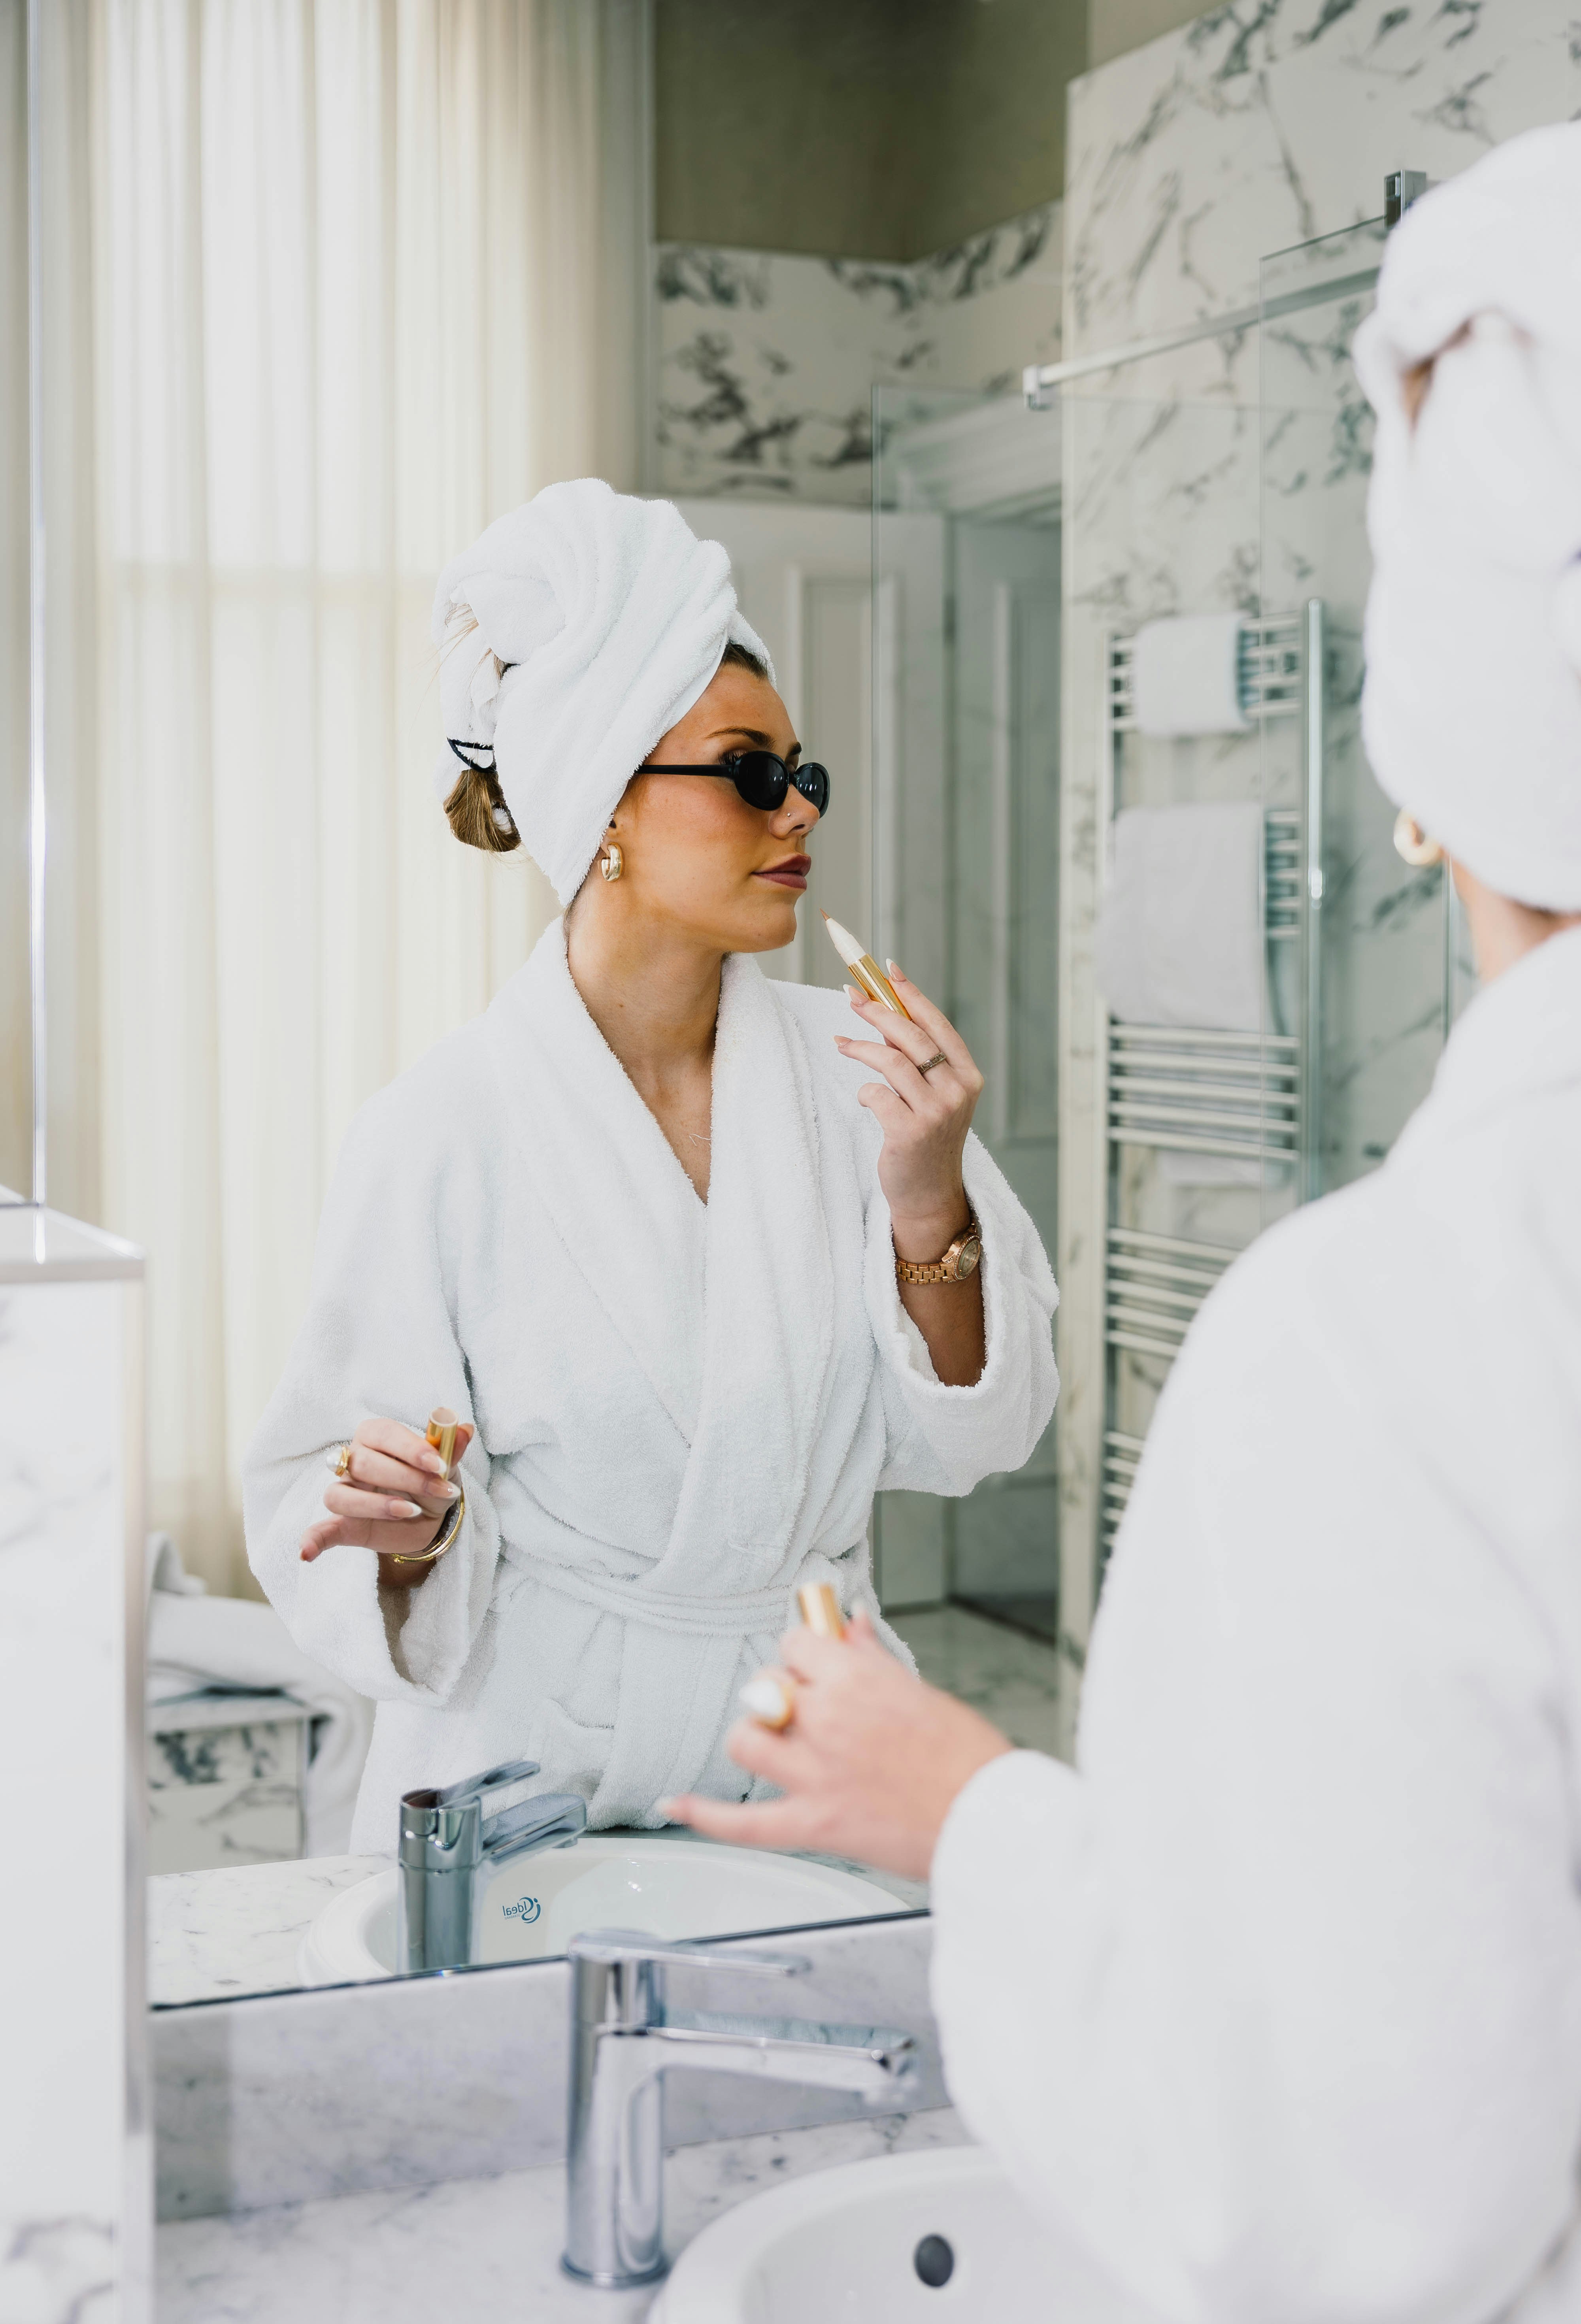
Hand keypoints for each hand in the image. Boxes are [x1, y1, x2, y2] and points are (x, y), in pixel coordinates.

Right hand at [299, 1416, 473, 1589]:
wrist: (431, 1518)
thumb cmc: (433, 1481)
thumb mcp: (447, 1467)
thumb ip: (451, 1448)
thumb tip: (464, 1428)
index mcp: (377, 1437)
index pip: (383, 1433)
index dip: (410, 1447)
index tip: (439, 1464)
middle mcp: (355, 1461)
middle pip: (364, 1464)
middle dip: (406, 1478)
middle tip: (440, 1490)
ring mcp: (347, 1493)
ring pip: (341, 1494)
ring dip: (375, 1505)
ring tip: (411, 1512)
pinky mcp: (344, 1524)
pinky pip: (322, 1530)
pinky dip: (312, 1540)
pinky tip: (306, 1552)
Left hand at [662, 1611, 1011, 1879]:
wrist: (990, 1822)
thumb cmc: (968, 1758)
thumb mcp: (920, 1691)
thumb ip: (871, 1658)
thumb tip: (850, 1622)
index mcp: (855, 1681)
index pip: (795, 1645)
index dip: (803, 1655)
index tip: (813, 1664)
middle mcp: (827, 1721)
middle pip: (766, 1689)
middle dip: (782, 1695)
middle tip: (807, 1710)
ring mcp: (815, 1774)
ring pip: (747, 1740)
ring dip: (756, 1738)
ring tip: (776, 1744)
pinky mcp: (813, 1825)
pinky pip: (743, 1823)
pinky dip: (704, 1814)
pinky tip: (675, 1802)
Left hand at [833, 965, 983, 1261]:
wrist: (930, 1194)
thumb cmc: (927, 1138)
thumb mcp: (934, 1096)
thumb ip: (918, 1060)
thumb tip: (882, 1013)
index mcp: (968, 1076)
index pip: (937, 1023)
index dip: (911, 993)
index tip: (886, 968)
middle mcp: (957, 1091)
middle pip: (911, 1036)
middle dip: (876, 1009)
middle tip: (850, 995)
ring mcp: (936, 1113)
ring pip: (890, 1061)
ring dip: (859, 1047)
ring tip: (840, 1043)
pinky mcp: (909, 1133)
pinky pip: (875, 1095)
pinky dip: (863, 1093)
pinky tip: (864, 1100)